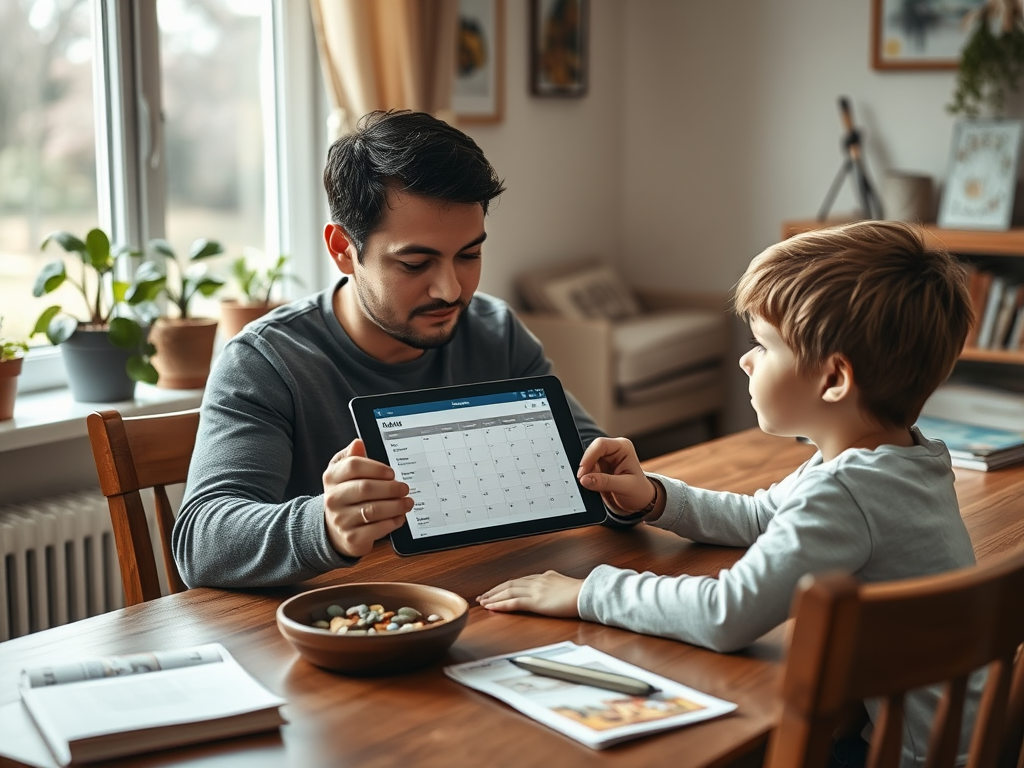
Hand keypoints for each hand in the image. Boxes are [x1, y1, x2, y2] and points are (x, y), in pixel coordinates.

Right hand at [322, 439, 412, 557]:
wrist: (334, 529)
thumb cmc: (346, 495)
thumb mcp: (344, 474)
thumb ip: (352, 457)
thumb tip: (358, 443)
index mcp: (332, 478)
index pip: (353, 466)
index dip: (376, 468)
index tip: (391, 472)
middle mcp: (333, 499)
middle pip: (365, 488)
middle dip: (390, 488)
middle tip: (405, 488)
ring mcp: (341, 519)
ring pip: (373, 510)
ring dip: (395, 505)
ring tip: (407, 502)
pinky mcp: (352, 537)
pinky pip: (376, 529)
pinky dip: (392, 522)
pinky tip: (400, 517)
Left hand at [477, 571, 582, 617]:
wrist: (587, 594)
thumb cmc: (582, 593)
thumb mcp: (566, 585)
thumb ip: (556, 585)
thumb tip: (555, 586)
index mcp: (545, 577)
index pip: (520, 580)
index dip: (506, 586)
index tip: (498, 590)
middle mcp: (537, 581)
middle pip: (510, 584)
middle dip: (495, 590)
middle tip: (483, 596)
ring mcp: (535, 590)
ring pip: (508, 592)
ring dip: (493, 597)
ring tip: (483, 602)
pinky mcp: (535, 601)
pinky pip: (513, 603)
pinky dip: (501, 605)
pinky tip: (492, 607)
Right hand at [577, 437, 657, 515]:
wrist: (639, 502)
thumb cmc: (638, 491)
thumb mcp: (625, 487)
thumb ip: (605, 482)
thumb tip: (584, 479)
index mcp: (623, 448)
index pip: (601, 445)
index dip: (589, 457)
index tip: (582, 473)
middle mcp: (613, 450)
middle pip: (591, 452)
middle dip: (586, 467)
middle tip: (583, 481)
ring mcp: (605, 459)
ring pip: (586, 462)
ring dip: (585, 474)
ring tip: (593, 486)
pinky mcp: (598, 468)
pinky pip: (586, 470)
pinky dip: (585, 478)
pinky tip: (591, 486)